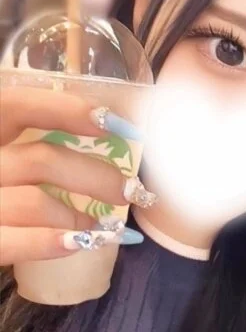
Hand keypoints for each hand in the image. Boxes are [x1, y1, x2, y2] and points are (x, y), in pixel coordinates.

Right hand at [0, 87, 144, 265]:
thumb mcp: (6, 148)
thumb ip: (33, 141)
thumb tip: (103, 135)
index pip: (19, 104)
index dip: (67, 109)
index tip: (113, 122)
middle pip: (42, 159)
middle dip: (96, 177)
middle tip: (130, 190)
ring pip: (34, 202)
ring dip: (77, 215)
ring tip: (100, 226)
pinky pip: (10, 242)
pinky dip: (49, 243)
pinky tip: (79, 243)